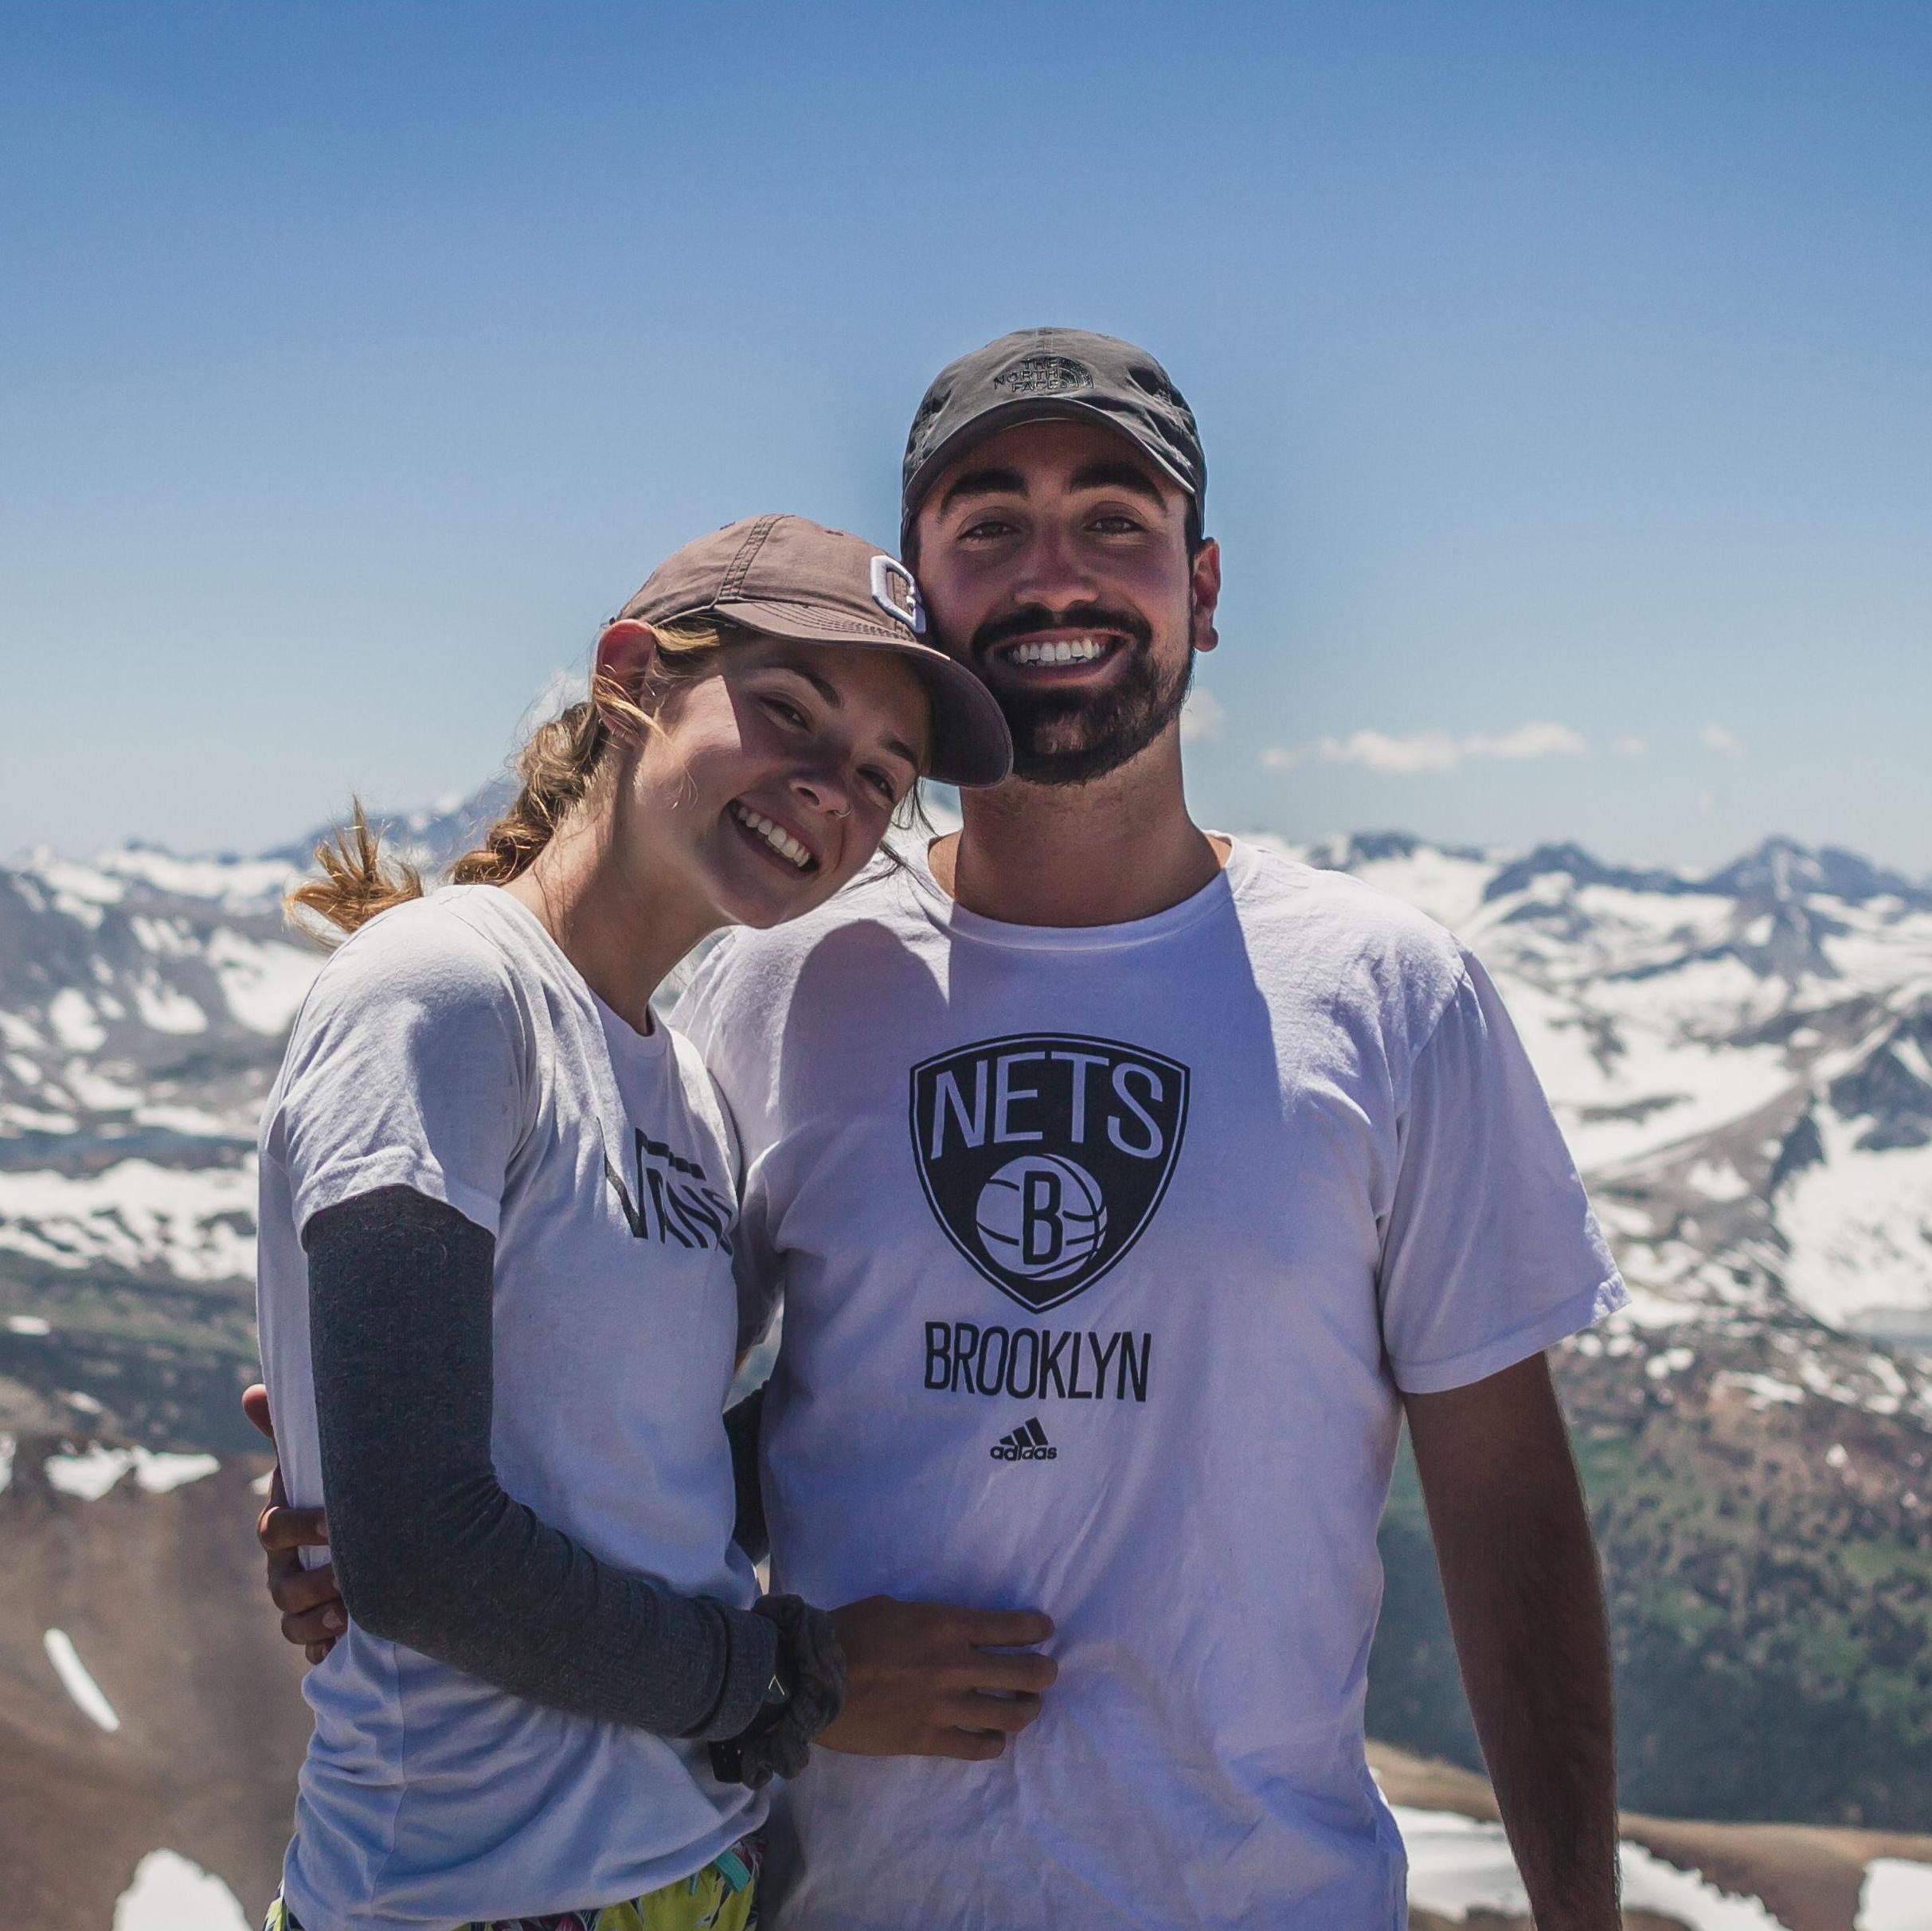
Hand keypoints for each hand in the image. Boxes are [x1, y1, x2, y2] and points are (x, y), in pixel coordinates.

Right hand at [242, 1381, 345, 1664]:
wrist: (369, 1536)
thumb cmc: (338, 1492)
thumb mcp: (321, 1460)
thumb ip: (288, 1428)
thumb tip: (251, 1391)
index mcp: (283, 1529)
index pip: (274, 1529)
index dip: (301, 1526)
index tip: (336, 1522)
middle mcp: (284, 1571)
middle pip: (283, 1587)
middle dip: (314, 1583)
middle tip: (352, 1577)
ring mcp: (299, 1605)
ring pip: (294, 1624)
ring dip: (319, 1621)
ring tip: (351, 1612)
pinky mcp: (321, 1633)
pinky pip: (313, 1654)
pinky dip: (324, 1652)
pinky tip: (344, 1646)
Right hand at [818, 1596, 1055, 1761]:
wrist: (813, 1679)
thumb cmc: (849, 1632)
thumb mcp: (895, 1606)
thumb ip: (931, 1619)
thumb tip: (951, 1629)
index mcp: (947, 1626)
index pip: (1010, 1627)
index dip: (1036, 1629)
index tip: (1046, 1630)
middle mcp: (955, 1666)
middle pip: (1024, 1673)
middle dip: (1044, 1673)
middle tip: (1047, 1673)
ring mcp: (944, 1707)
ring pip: (1009, 1715)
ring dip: (1027, 1710)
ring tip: (1027, 1708)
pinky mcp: (928, 1740)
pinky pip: (976, 1747)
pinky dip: (993, 1743)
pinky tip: (996, 1739)